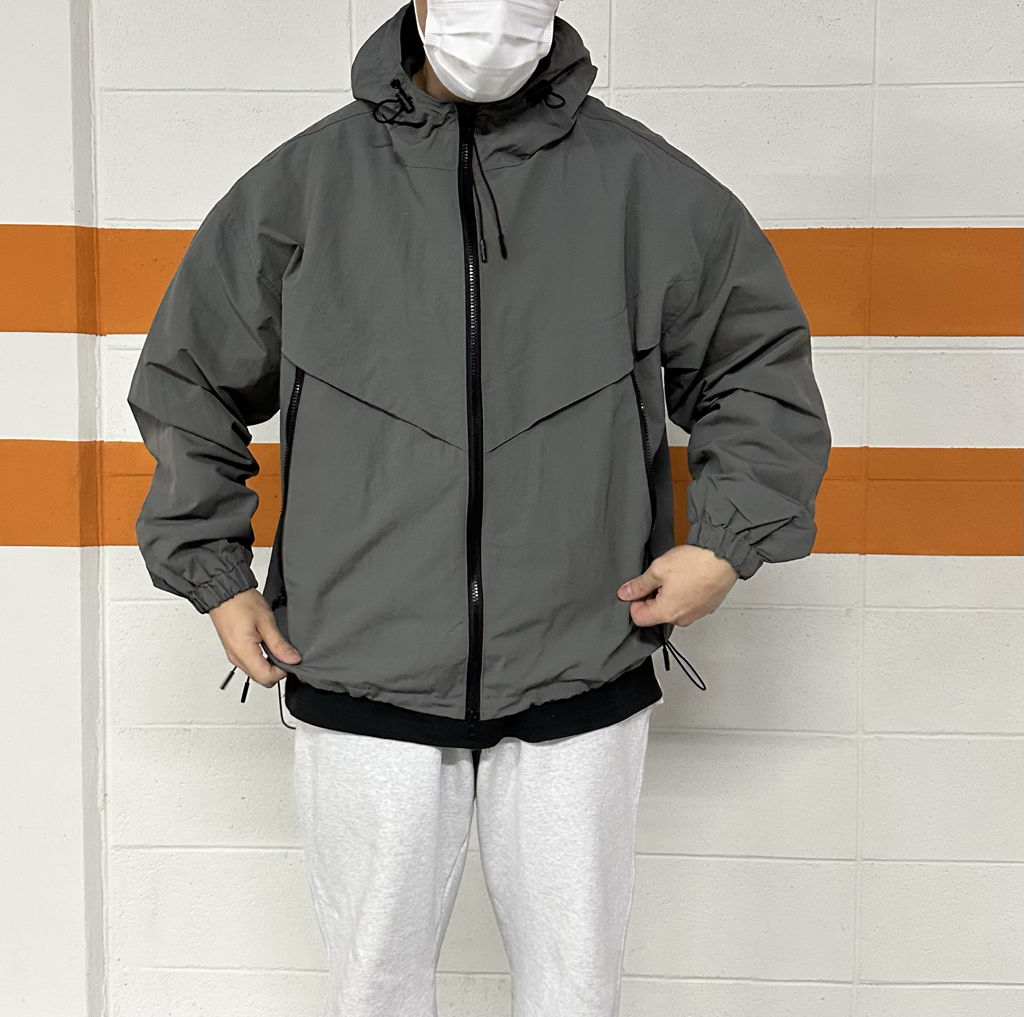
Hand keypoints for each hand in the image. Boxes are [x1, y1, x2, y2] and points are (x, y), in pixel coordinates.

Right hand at [209, 588, 301, 687]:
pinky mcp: (234, 649)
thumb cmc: (241, 602)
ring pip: (256, 672)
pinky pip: (250, 663)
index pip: (266, 678)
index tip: (290, 658)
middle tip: (285, 652)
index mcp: (243, 653)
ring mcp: (233, 654)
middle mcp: (236, 658)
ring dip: (269, 664)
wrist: (224, 592)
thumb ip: (279, 644)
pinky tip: (267, 645)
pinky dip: (261, 658)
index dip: (282, 671)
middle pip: (261, 679)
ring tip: (276, 646)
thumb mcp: (266, 621)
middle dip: (277, 670)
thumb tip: (292, 659)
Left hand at [617, 544, 738, 628]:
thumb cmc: (695, 563)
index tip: (638, 589)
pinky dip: (684, 594)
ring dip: (668, 595)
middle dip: (652, 598)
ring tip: (675, 576)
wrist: (724, 557)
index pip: (639, 618)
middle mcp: (682, 619)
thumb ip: (639, 585)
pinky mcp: (706, 607)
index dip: (634, 602)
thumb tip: (626, 593)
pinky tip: (687, 578)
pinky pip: (688, 605)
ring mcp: (696, 614)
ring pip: (672, 609)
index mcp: (666, 613)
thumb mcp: (658, 570)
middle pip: (656, 614)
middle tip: (658, 578)